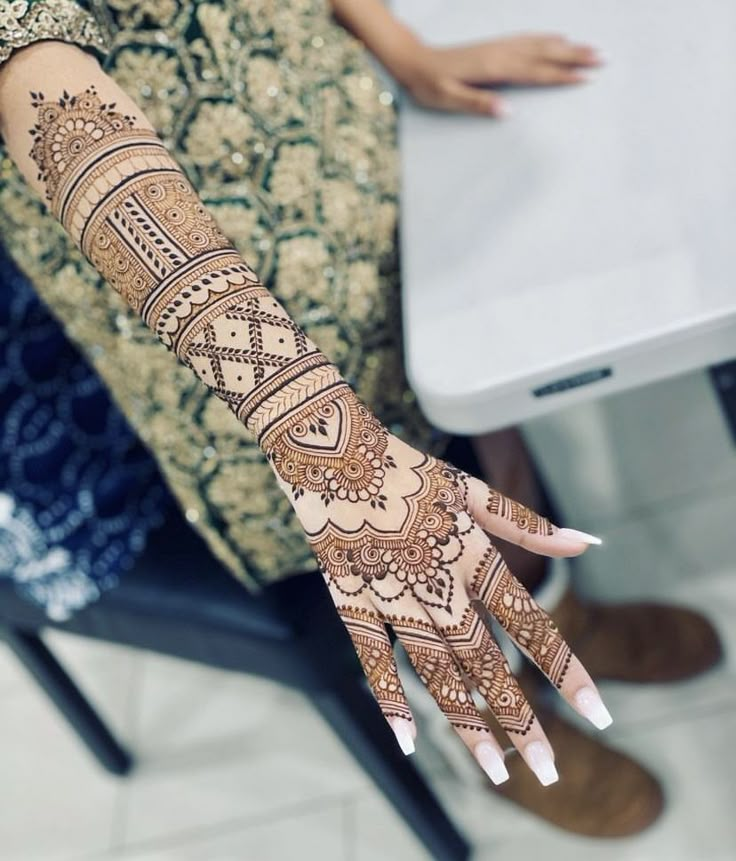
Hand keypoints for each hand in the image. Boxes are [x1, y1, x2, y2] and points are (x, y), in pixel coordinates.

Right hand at [263, 386, 610, 785]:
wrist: (327, 443)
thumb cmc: (403, 463)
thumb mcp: (468, 487)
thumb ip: (526, 522)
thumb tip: (588, 542)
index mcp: (468, 549)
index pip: (529, 619)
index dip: (566, 667)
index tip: (599, 711)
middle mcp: (433, 578)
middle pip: (484, 658)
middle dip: (519, 716)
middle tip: (550, 770)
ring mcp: (388, 590)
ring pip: (433, 667)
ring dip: (466, 721)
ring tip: (496, 771)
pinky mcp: (347, 594)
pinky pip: (369, 654)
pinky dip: (388, 696)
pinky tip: (408, 739)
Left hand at [398, 33, 600, 116]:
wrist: (414, 61)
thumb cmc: (430, 85)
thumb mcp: (449, 99)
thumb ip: (478, 104)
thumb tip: (507, 112)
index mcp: (493, 69)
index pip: (535, 73)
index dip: (561, 76)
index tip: (585, 78)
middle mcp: (500, 53)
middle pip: (545, 54)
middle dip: (575, 57)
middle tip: (603, 59)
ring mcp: (499, 47)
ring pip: (540, 44)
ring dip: (567, 46)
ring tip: (591, 48)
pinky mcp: (494, 46)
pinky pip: (527, 38)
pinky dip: (547, 37)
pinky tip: (558, 37)